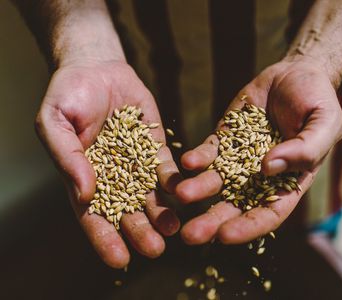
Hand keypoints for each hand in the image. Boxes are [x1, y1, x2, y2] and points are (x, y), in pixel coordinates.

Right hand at [35, 59, 180, 267]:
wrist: (96, 68)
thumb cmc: (68, 96)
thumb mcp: (54, 123)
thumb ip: (66, 157)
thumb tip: (83, 193)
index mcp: (84, 179)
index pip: (94, 216)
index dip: (105, 239)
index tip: (119, 260)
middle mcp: (113, 178)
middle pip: (128, 212)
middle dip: (141, 231)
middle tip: (156, 249)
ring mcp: (137, 164)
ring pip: (151, 195)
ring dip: (163, 213)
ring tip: (174, 228)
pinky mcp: (156, 148)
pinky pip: (168, 169)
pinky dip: (176, 183)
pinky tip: (185, 195)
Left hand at [176, 57, 341, 244]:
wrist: (295, 74)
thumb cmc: (316, 102)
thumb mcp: (324, 124)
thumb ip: (305, 149)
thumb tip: (269, 168)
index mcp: (288, 183)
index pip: (269, 214)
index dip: (248, 227)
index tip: (225, 235)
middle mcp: (260, 178)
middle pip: (234, 207)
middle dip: (212, 222)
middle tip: (190, 235)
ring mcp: (238, 159)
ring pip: (215, 182)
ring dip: (197, 191)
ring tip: (181, 195)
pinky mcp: (223, 139)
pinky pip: (208, 153)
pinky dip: (197, 159)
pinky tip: (186, 162)